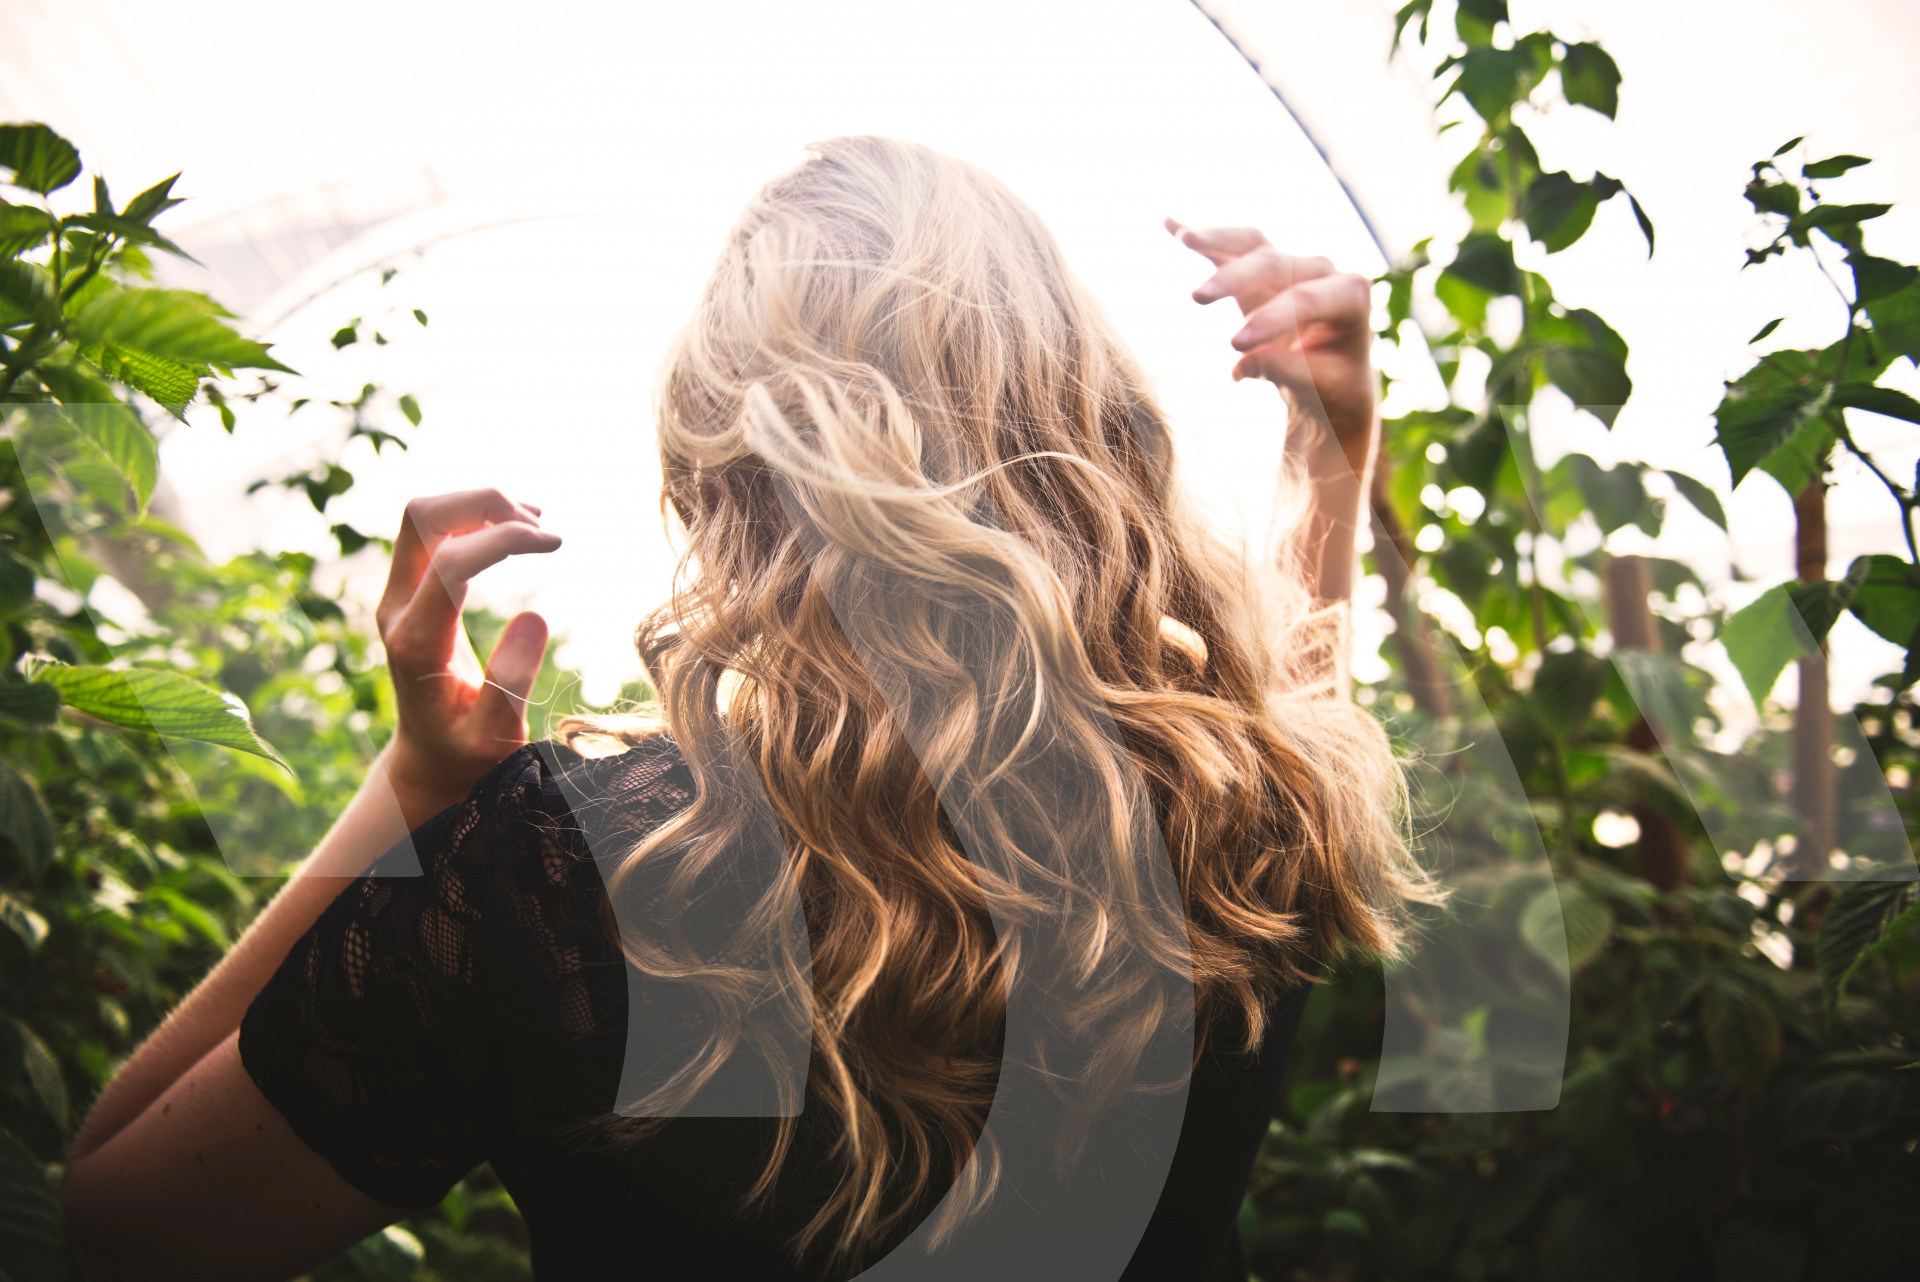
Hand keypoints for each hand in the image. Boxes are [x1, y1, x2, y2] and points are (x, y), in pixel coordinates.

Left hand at [373, 489, 560, 820]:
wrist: (429, 758)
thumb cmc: (467, 754)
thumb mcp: (495, 735)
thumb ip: (511, 682)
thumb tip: (535, 617)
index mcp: (417, 642)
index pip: (451, 561)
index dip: (503, 538)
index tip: (555, 543)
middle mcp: (396, 609)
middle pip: (423, 517)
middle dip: (484, 504)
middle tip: (541, 527)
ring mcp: (398, 596)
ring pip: (426, 515)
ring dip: (480, 505)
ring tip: (536, 525)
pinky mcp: (411, 590)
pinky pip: (434, 530)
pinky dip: (475, 516)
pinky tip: (517, 529)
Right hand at [1167, 220, 1377, 465]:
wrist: (1330, 379)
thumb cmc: (1331, 386)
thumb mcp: (1318, 387)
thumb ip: (1286, 371)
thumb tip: (1242, 364)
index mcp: (1350, 296)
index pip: (1306, 300)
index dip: (1270, 318)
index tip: (1234, 347)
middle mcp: (1323, 272)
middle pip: (1275, 264)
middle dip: (1236, 278)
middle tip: (1197, 298)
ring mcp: (1292, 265)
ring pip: (1254, 245)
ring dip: (1218, 239)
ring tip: (1185, 239)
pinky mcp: (1264, 269)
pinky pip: (1234, 248)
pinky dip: (1206, 239)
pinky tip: (1171, 225)